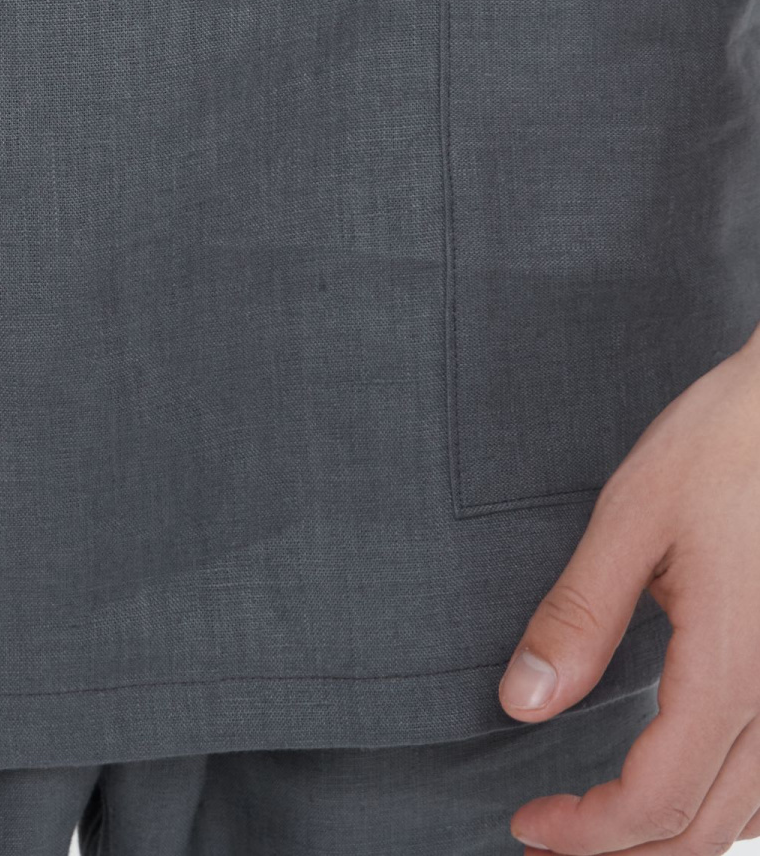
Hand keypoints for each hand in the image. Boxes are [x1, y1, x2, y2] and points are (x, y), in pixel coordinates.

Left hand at [499, 329, 759, 852]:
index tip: (528, 823)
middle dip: (623, 850)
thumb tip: (522, 701)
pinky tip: (683, 782)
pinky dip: (725, 803)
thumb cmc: (725, 446)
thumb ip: (579, 615)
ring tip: (605, 824)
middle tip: (551, 833)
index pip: (656, 802)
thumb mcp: (632, 517)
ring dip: (676, 834)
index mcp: (729, 670)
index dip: (587, 833)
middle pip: (704, 829)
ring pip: (749, 814)